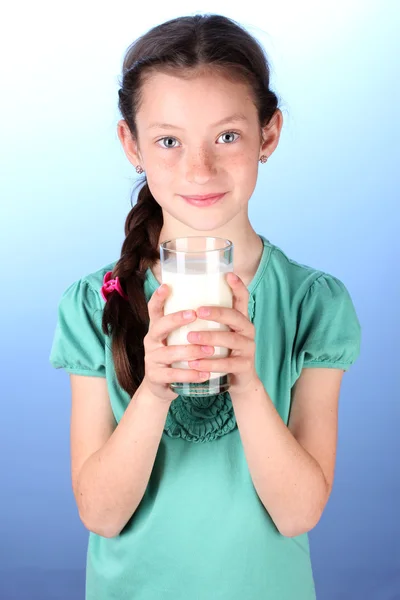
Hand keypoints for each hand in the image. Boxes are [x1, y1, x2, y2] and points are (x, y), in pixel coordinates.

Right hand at [142, 283, 214, 403]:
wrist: (161, 387)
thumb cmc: (175, 357)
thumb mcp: (175, 339)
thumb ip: (187, 325)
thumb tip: (210, 301)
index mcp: (156, 329)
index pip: (153, 310)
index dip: (158, 297)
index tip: (167, 285)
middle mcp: (151, 341)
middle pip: (159, 327)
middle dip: (176, 319)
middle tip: (195, 314)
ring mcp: (152, 360)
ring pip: (170, 352)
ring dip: (191, 351)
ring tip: (210, 350)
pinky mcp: (156, 377)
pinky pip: (174, 375)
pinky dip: (191, 375)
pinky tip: (205, 374)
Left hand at [187, 272, 260, 395]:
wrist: (240, 382)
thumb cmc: (223, 352)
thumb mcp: (220, 333)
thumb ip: (209, 319)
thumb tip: (183, 299)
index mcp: (241, 320)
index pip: (243, 299)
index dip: (238, 286)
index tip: (228, 275)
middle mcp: (247, 331)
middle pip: (236, 317)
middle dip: (217, 313)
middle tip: (198, 311)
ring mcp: (248, 349)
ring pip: (231, 340)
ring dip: (210, 337)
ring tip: (190, 337)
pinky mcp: (244, 367)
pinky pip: (227, 364)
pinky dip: (210, 364)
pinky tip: (194, 363)